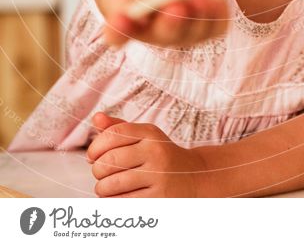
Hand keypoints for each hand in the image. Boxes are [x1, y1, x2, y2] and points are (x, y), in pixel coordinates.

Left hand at [87, 113, 205, 197]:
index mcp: (150, 133)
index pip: (113, 134)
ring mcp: (159, 176)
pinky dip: (111, 202)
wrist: (194, 177)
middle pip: (109, 160)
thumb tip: (96, 118)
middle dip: (97, 170)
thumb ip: (119, 127)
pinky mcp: (159, 199)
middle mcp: (155, 151)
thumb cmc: (161, 155)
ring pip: (112, 184)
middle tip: (100, 174)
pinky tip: (115, 198)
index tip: (92, 156)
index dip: (95, 146)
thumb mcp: (145, 137)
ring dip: (101, 189)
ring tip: (105, 187)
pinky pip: (122, 202)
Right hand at [91, 0, 227, 48]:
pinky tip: (214, 1)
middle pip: (162, 34)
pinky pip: (214, 24)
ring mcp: (180, 31)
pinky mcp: (204, 23)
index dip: (119, 30)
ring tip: (198, 0)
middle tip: (175, 6)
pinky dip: (215, 15)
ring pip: (191, 31)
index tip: (119, 18)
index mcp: (123, 23)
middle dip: (170, 23)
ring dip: (196, 18)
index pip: (118, 35)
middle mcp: (153, 33)